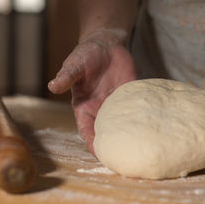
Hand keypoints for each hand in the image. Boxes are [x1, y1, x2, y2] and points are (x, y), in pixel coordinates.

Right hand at [48, 30, 135, 153]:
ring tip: (140, 150)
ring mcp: (117, 104)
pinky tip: (151, 129)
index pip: (87, 130)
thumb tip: (53, 86)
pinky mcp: (131, 96)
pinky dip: (142, 120)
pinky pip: (136, 111)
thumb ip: (67, 77)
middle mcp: (101, 110)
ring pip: (123, 125)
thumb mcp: (74, 65)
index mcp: (84, 107)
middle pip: (106, 133)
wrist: (106, 43)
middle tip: (123, 160)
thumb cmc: (86, 55)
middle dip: (113, 146)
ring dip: (129, 136)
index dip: (93, 143)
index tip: (101, 154)